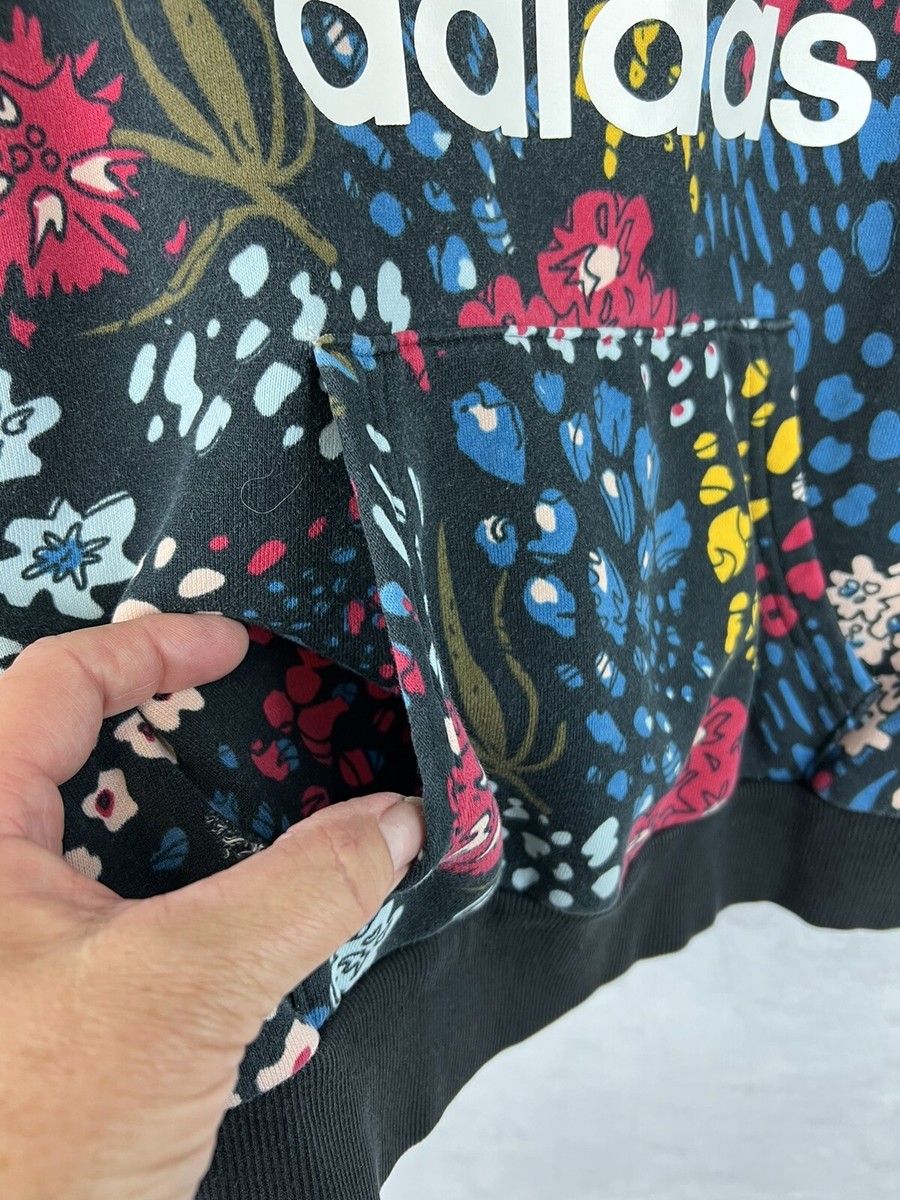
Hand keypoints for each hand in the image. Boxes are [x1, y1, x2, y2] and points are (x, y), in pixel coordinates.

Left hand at [0, 613, 425, 1199]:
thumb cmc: (33, 1146)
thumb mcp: (180, 992)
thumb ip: (300, 891)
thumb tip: (403, 820)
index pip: (52, 686)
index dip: (151, 645)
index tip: (236, 644)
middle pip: (75, 751)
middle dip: (177, 727)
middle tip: (266, 718)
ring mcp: (14, 948)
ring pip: (104, 838)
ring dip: (193, 818)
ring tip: (279, 809)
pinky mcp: (48, 1004)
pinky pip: (121, 910)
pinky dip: (193, 893)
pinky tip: (257, 915)